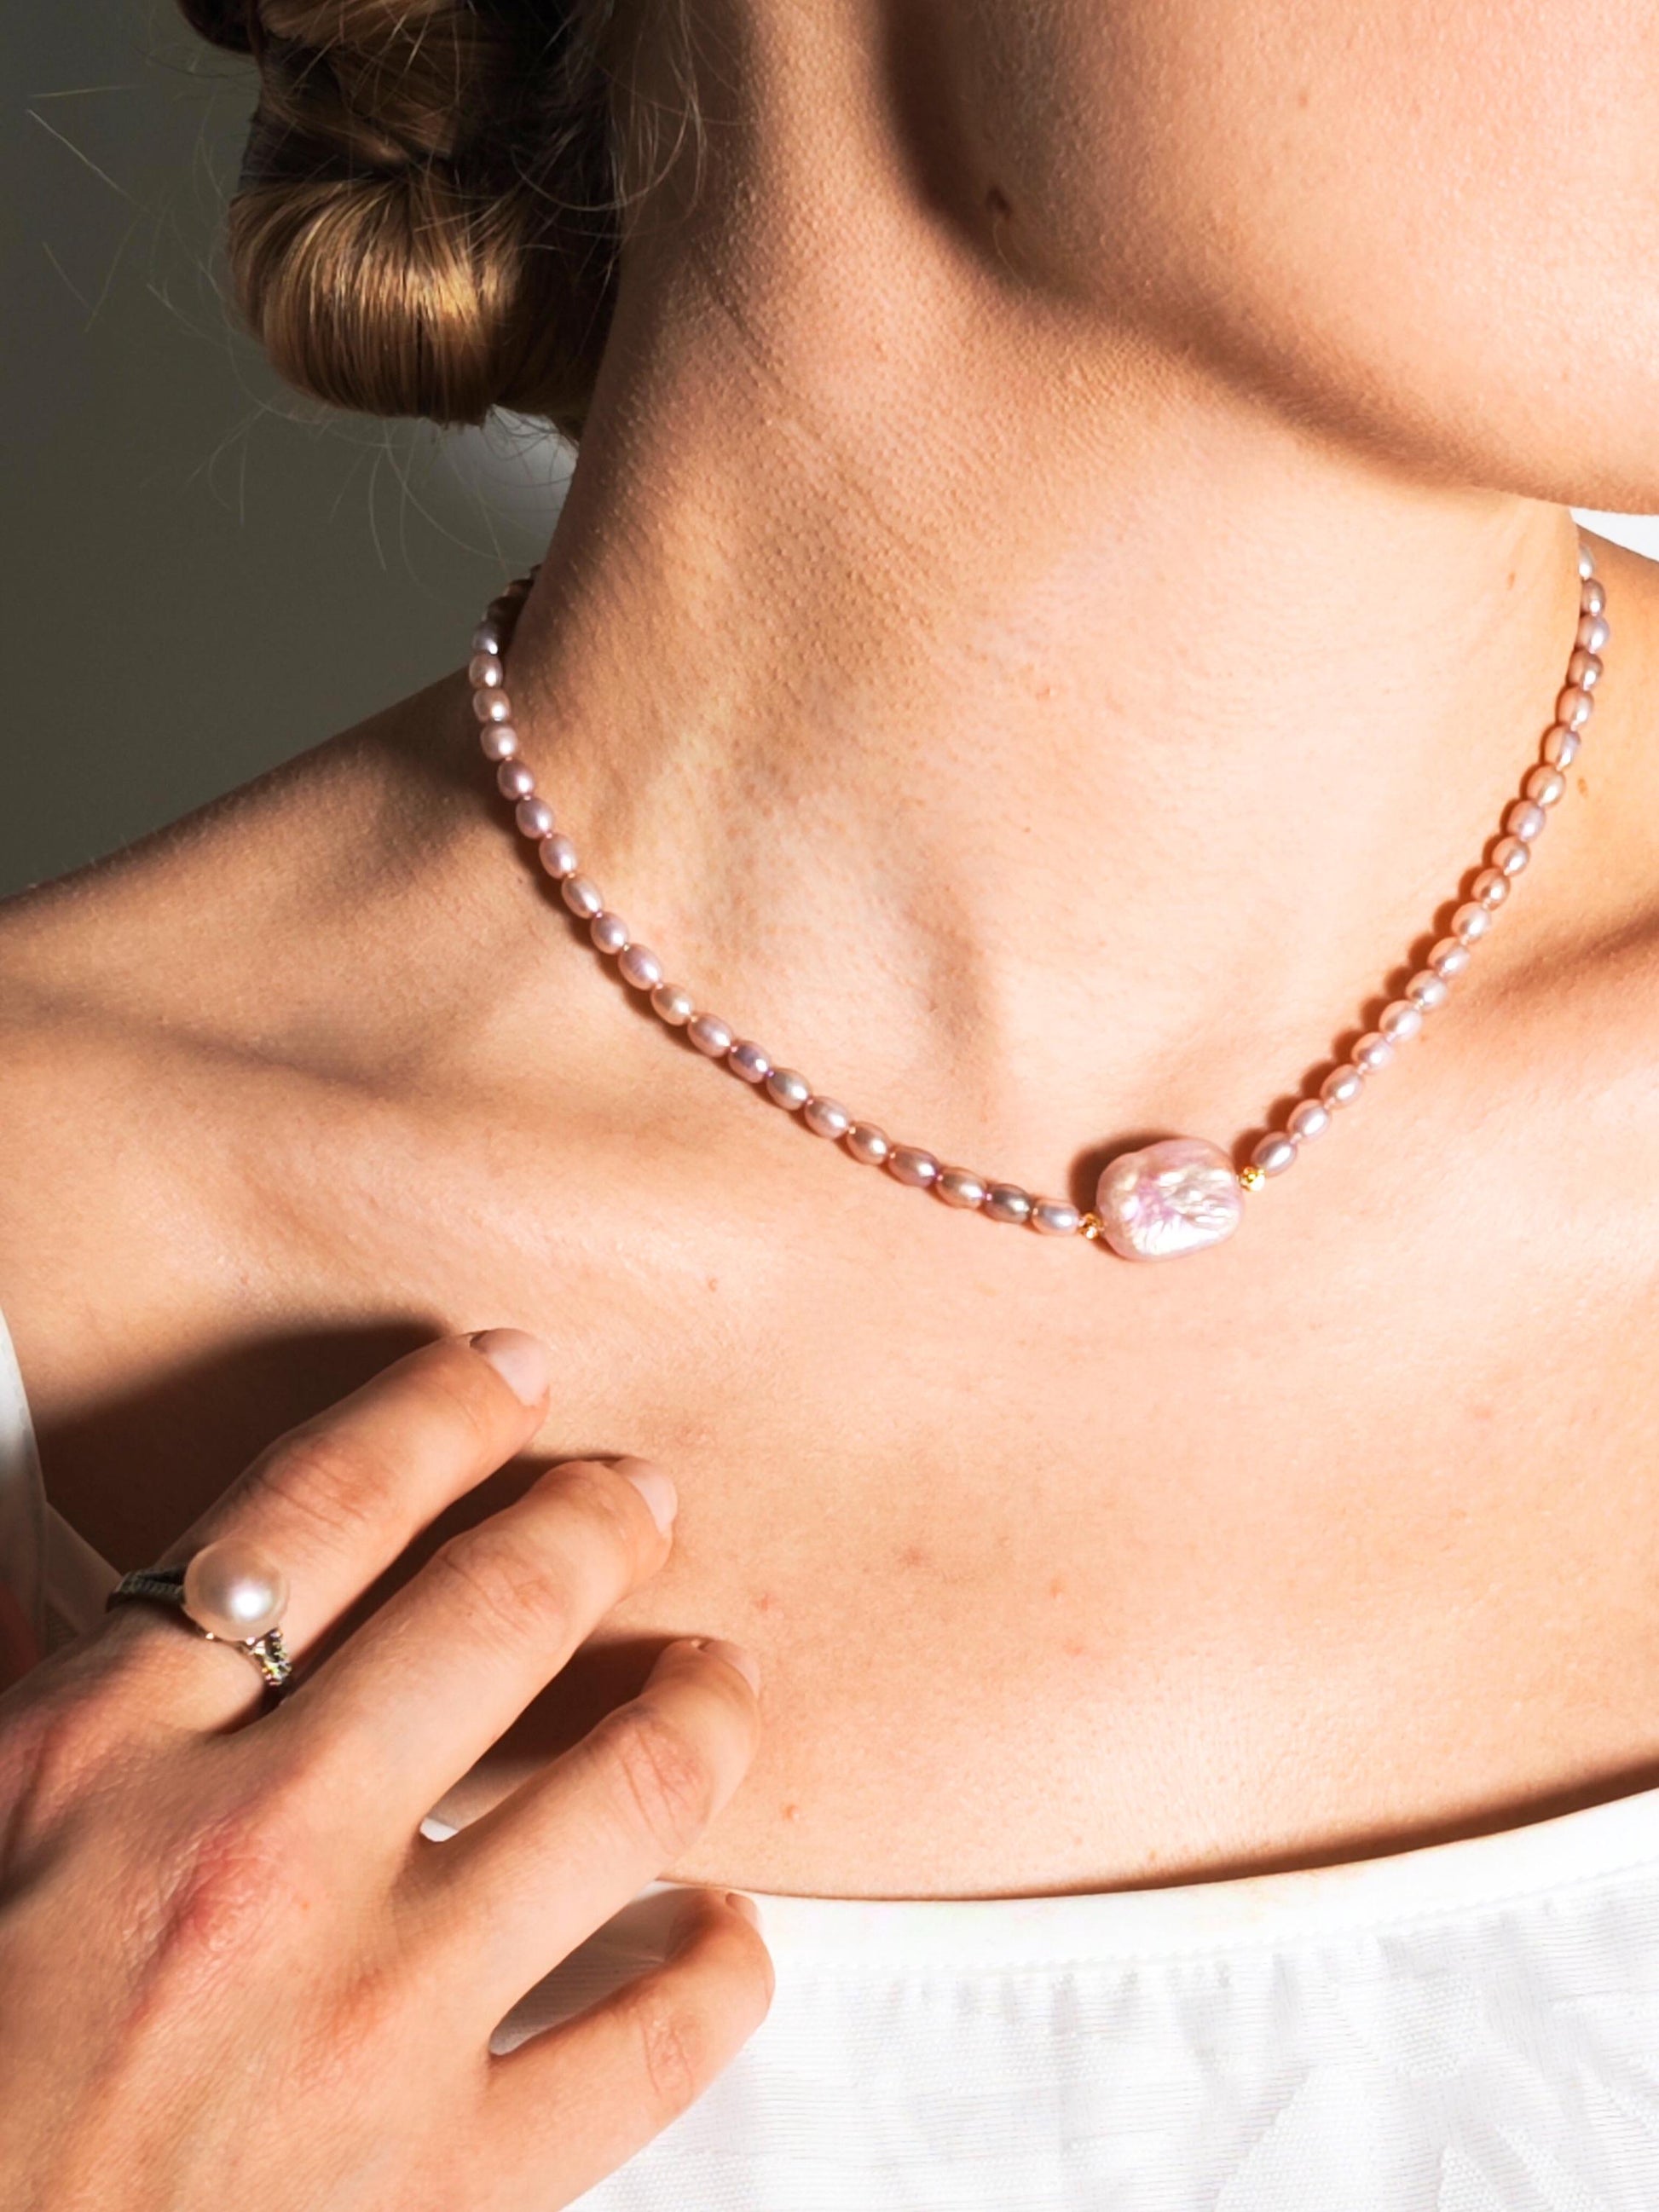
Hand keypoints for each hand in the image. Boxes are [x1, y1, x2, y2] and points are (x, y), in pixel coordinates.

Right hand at [0, 1329, 769, 2210]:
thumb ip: (39, 1694)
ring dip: (698, 1710)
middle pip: (499, 1610)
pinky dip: (719, 1964)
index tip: (510, 1369)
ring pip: (621, 1791)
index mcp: (105, 1760)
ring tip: (720, 1679)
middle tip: (642, 1499)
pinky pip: (654, 2040)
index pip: (315, 1514)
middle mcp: (256, 1857)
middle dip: (595, 1522)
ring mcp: (370, 2021)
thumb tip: (67, 1586)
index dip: (438, 1414)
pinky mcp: (449, 2186)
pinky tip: (722, 1928)